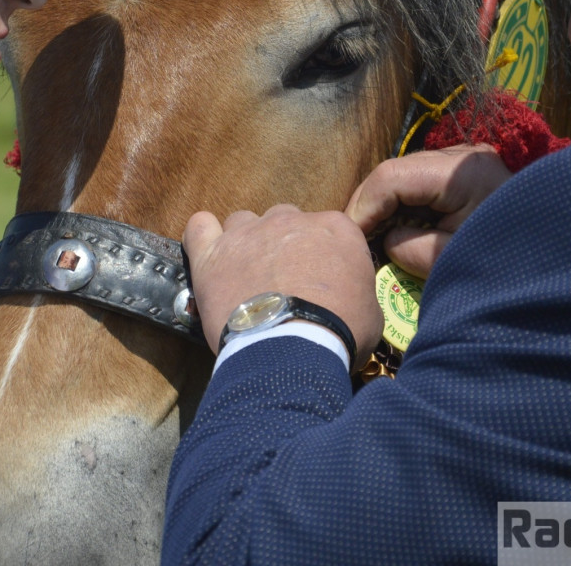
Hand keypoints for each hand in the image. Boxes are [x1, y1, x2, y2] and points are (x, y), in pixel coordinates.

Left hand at [183, 204, 382, 369]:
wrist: (294, 349)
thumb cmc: (339, 333)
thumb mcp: (371, 310)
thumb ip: (357, 288)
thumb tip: (349, 295)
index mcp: (334, 228)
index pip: (327, 230)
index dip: (322, 256)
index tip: (320, 281)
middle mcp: (290, 220)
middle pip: (285, 221)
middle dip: (284, 245)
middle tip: (283, 280)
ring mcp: (248, 233)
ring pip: (243, 222)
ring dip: (246, 242)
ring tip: (246, 275)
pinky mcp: (213, 253)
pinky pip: (199, 227)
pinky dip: (202, 236)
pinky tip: (208, 253)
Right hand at [345, 145, 510, 277]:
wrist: (560, 261)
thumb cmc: (511, 262)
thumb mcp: (453, 261)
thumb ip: (410, 248)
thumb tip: (386, 241)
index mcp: (461, 171)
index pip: (390, 178)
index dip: (362, 208)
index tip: (349, 241)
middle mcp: (460, 155)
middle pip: (394, 174)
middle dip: (369, 208)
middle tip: (356, 245)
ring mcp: (463, 162)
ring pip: (403, 179)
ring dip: (385, 209)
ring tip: (374, 243)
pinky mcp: (463, 176)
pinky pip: (420, 187)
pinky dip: (404, 210)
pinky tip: (399, 234)